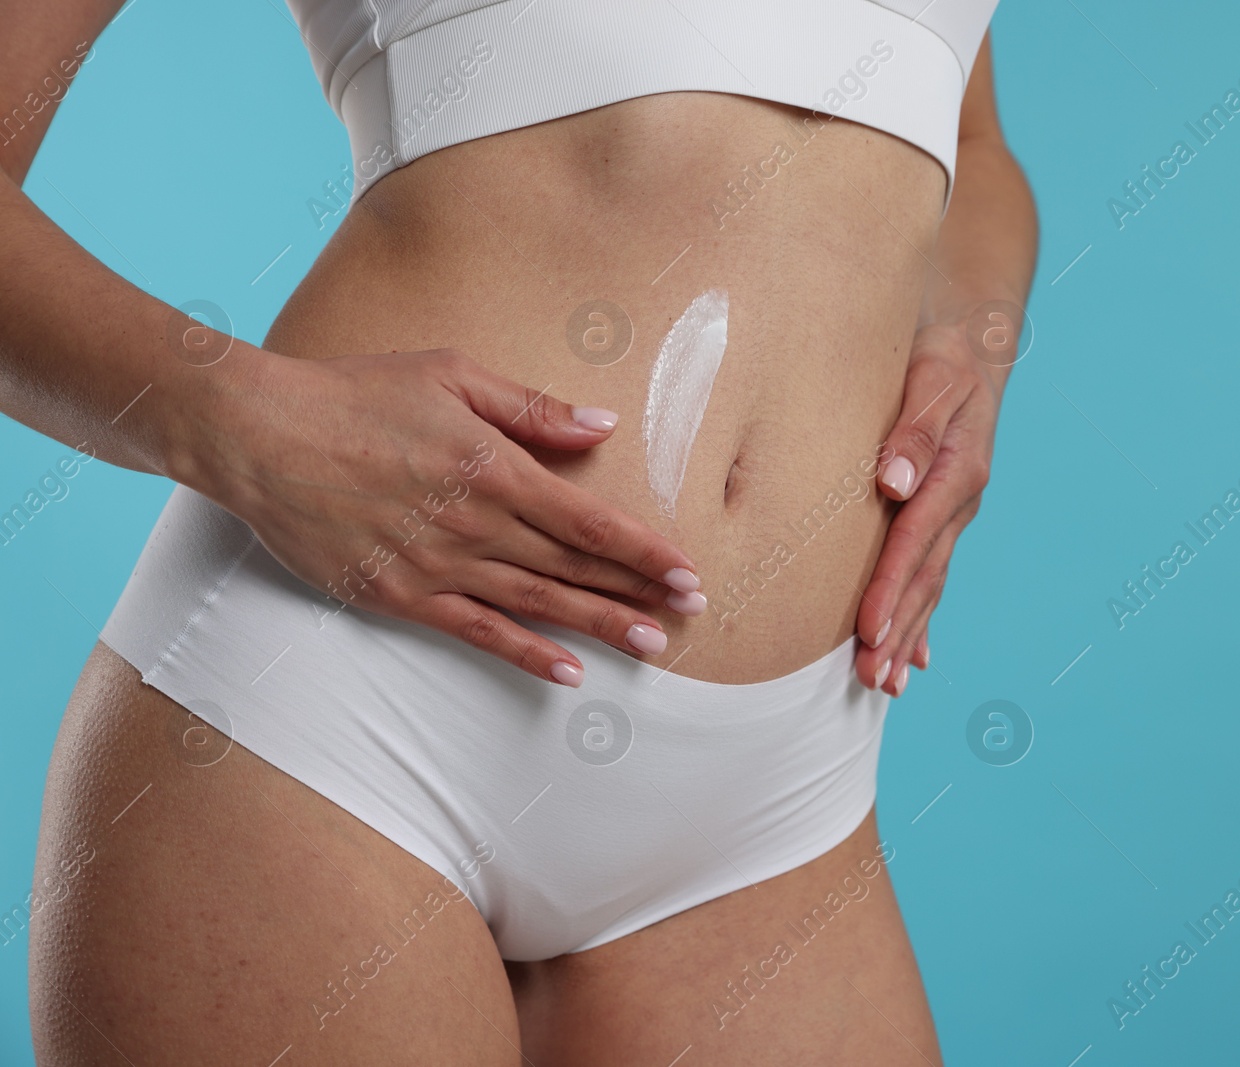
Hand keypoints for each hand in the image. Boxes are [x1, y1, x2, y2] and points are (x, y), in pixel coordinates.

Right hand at [182, 346, 704, 685]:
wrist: (259, 435)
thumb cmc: (358, 394)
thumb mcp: (453, 374)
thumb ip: (533, 408)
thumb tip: (605, 426)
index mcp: (494, 468)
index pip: (589, 519)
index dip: (643, 549)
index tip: (687, 571)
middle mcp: (475, 524)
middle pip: (574, 566)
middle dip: (638, 591)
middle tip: (691, 613)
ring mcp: (437, 565)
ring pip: (536, 604)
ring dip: (599, 626)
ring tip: (652, 646)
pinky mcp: (399, 596)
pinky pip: (477, 632)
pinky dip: (525, 653)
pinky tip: (568, 672)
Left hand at [854, 320, 1000, 694]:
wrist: (972, 344)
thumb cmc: (941, 354)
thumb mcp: (930, 376)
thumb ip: (912, 429)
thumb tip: (890, 482)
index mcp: (956, 471)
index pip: (915, 538)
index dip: (890, 586)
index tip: (866, 628)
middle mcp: (959, 501)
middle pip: (924, 577)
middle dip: (897, 630)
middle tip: (872, 678)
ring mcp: (955, 514)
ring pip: (928, 584)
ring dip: (907, 635)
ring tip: (884, 683)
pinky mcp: (945, 516)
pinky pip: (933, 574)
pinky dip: (922, 618)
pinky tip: (914, 658)